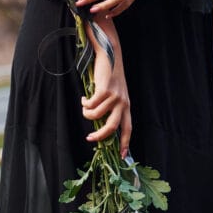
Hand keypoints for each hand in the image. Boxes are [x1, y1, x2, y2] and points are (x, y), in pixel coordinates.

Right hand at [81, 17, 131, 156]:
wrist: (111, 56)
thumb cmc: (110, 77)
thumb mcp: (115, 95)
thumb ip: (110, 108)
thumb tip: (99, 125)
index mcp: (127, 106)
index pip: (128, 128)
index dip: (124, 143)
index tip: (121, 156)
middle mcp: (123, 103)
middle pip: (112, 128)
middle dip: (100, 136)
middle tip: (89, 139)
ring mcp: (115, 97)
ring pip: (96, 116)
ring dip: (87, 113)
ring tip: (85, 107)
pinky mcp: (105, 90)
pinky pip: (91, 104)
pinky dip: (85, 103)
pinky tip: (85, 98)